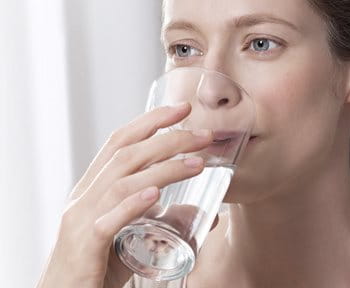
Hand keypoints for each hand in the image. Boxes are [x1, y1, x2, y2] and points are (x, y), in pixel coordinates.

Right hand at [37, 103, 213, 287]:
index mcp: (94, 188)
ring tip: (198, 163)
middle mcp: (85, 196)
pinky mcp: (85, 246)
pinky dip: (132, 204)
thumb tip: (203, 213)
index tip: (183, 109)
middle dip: (168, 139)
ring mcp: (82, 219)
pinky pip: (108, 220)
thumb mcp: (132, 236)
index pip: (120, 142)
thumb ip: (163, 220)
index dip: (151, 121)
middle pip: (126, 155)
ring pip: (122, 182)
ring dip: (164, 169)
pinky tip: (155, 194)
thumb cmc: (98, 264)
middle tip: (204, 136)